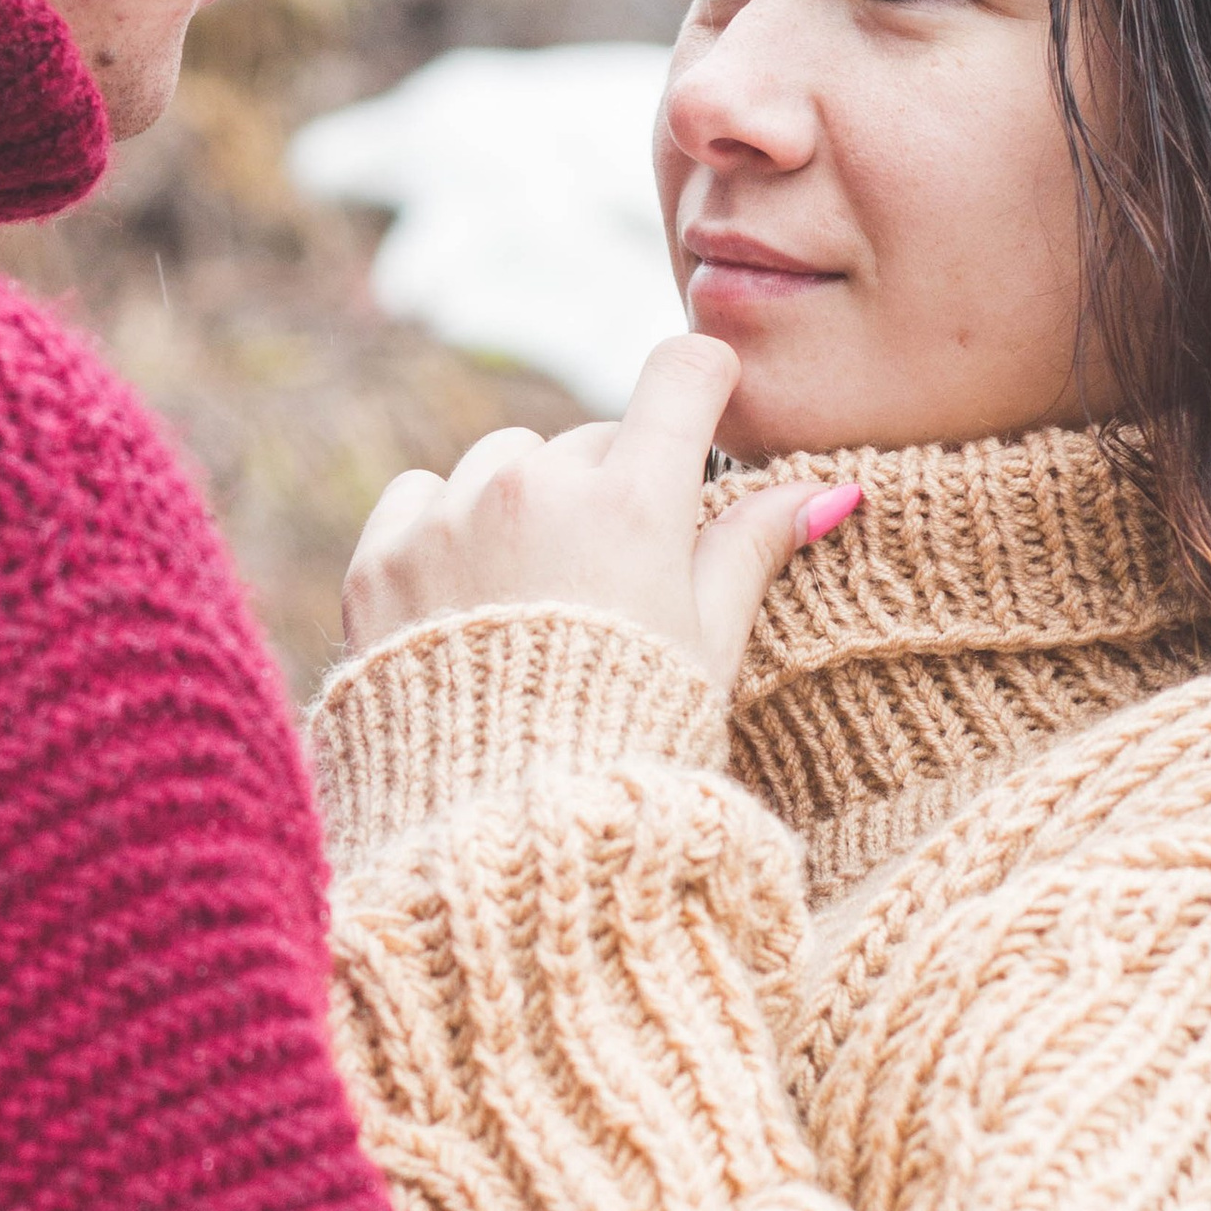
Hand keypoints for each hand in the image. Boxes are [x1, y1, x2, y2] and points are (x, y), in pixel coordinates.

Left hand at [342, 334, 859, 698]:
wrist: (501, 836)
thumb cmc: (628, 744)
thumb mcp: (707, 647)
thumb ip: (751, 549)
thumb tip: (829, 491)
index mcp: (632, 504)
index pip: (682, 373)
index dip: (702, 386)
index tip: (704, 412)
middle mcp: (534, 489)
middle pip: (592, 440)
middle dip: (612, 489)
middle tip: (617, 582)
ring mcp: (449, 519)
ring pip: (504, 462)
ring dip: (524, 504)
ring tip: (538, 600)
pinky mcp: (382, 559)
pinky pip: (421, 496)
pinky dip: (445, 529)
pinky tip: (468, 602)